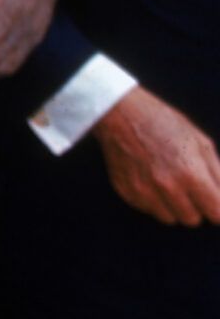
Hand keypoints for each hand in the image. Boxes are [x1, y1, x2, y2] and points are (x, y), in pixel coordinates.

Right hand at [95, 87, 219, 225]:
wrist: (121, 113)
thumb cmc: (164, 123)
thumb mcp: (200, 142)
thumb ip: (217, 174)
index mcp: (191, 174)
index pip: (216, 214)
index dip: (217, 209)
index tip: (214, 202)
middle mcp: (167, 187)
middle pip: (192, 220)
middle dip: (195, 207)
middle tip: (188, 188)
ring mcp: (144, 191)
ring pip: (169, 218)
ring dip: (173, 207)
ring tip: (168, 184)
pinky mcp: (127, 192)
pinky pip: (148, 209)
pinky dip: (152, 200)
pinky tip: (149, 179)